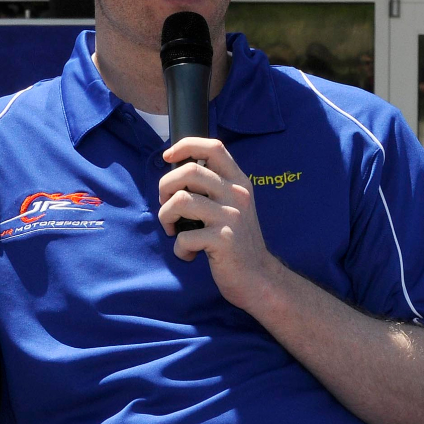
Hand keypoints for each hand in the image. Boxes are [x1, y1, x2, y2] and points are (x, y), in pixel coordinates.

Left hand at [157, 137, 284, 312]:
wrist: (259, 278)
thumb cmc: (236, 242)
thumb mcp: (232, 206)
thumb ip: (212, 187)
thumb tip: (175, 171)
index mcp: (238, 182)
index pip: (214, 147)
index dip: (186, 145)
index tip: (167, 156)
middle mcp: (237, 195)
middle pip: (189, 170)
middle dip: (165, 187)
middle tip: (165, 206)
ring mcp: (232, 216)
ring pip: (180, 200)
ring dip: (165, 216)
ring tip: (173, 230)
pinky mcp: (224, 240)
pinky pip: (184, 237)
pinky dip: (179, 248)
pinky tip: (189, 254)